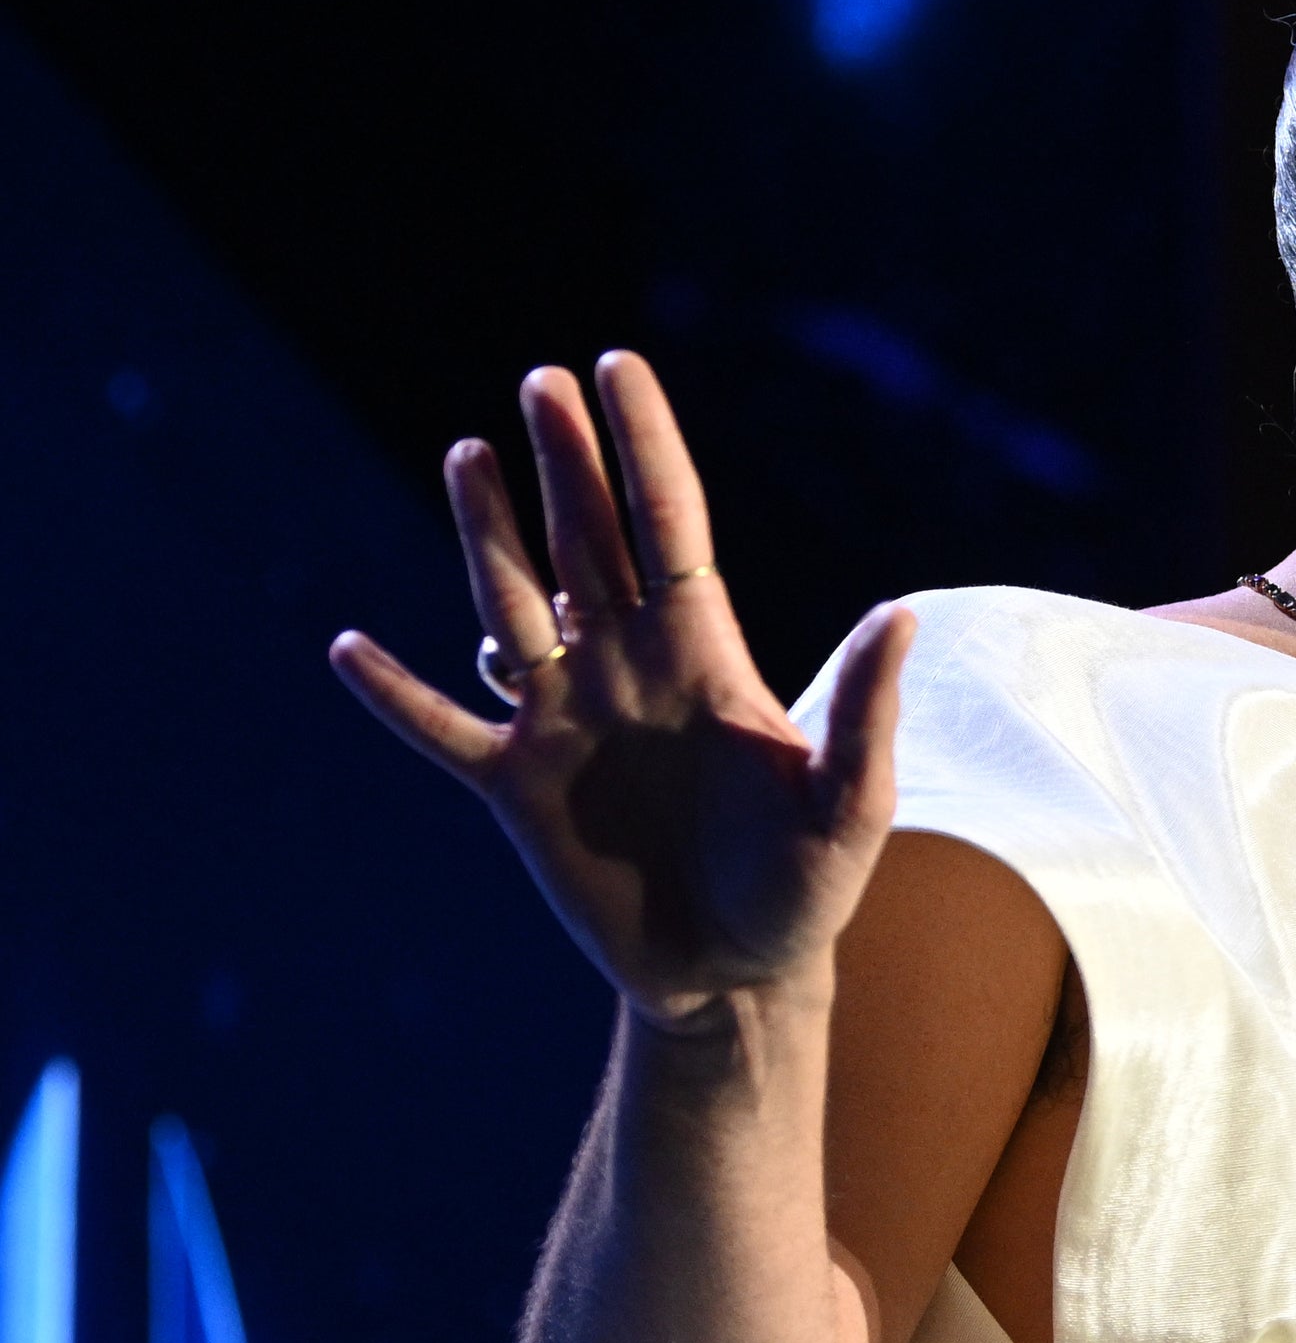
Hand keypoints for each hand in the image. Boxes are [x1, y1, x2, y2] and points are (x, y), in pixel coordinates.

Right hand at [329, 352, 910, 1027]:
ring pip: (511, 606)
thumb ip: (866, 711)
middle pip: (587, 542)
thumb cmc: (807, 890)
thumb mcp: (849, 804)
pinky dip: (398, 694)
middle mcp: (627, 669)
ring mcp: (564, 723)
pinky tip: (348, 649)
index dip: (644, 447)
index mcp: (705, 656)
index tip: (618, 365)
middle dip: (566, 464)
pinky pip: (444, 730)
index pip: (668, 525)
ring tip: (468, 455)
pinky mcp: (518, 790)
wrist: (738, 977)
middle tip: (541, 383)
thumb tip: (901, 615)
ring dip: (486, 535)